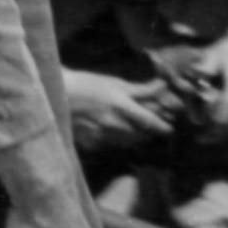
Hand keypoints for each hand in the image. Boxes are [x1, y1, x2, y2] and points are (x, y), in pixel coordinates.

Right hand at [57, 66, 177, 167]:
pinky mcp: (92, 143)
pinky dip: (120, 140)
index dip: (162, 126)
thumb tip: (163, 86)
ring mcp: (102, 135)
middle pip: (141, 134)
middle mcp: (113, 122)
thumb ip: (140, 90)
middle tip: (159, 127)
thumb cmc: (88, 84)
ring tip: (139, 129)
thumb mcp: (115, 83)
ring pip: (129, 141)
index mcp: (120, 104)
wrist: (57, 93)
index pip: (149, 120)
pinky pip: (113, 145)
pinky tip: (118, 132)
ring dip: (138, 137)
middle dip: (151, 132)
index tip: (170, 128)